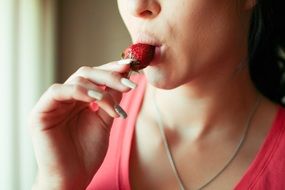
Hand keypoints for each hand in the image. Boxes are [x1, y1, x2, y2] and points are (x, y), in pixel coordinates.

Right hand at [29, 60, 134, 188]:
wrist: (73, 178)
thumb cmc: (87, 153)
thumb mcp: (105, 122)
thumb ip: (110, 101)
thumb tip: (123, 80)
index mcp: (79, 100)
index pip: (95, 77)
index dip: (112, 70)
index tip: (130, 67)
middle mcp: (66, 98)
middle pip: (87, 74)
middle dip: (110, 76)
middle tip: (128, 81)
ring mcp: (53, 104)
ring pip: (76, 80)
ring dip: (100, 88)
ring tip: (114, 105)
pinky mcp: (40, 112)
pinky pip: (57, 91)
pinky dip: (79, 91)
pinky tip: (96, 98)